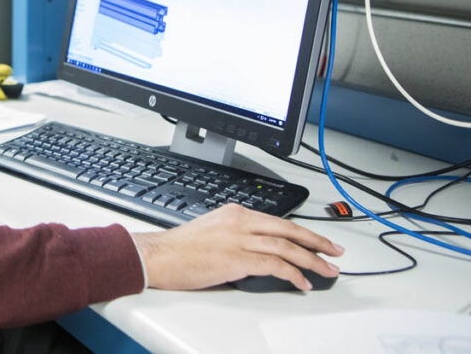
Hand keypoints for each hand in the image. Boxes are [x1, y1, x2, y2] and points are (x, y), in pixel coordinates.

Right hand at [131, 204, 343, 290]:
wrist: (158, 255)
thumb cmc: (179, 248)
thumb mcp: (211, 229)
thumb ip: (236, 234)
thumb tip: (256, 249)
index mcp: (235, 212)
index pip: (278, 220)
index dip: (303, 231)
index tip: (318, 241)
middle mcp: (240, 222)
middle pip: (289, 230)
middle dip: (317, 243)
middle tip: (336, 252)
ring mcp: (239, 240)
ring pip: (286, 247)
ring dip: (312, 261)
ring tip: (327, 271)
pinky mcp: (237, 259)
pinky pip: (275, 265)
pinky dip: (293, 274)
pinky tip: (302, 283)